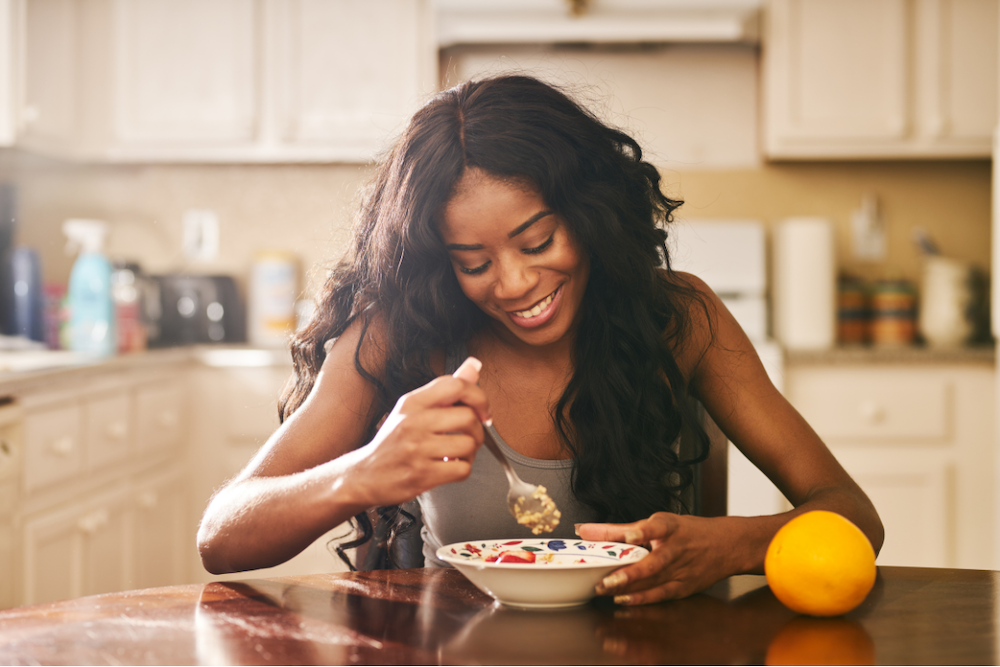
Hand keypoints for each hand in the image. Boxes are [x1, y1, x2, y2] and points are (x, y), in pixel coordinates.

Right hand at [345, 357, 490, 507]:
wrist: (366, 475)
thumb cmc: (392, 442)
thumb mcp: (412, 409)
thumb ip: (446, 390)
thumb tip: (474, 366)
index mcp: (412, 403)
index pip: (456, 385)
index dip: (478, 396)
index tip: (482, 410)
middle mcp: (413, 422)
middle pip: (468, 417)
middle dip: (477, 430)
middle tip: (469, 437)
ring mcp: (417, 449)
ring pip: (469, 445)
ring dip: (470, 453)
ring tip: (456, 454)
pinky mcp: (422, 475)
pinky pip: (462, 469)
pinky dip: (462, 470)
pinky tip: (448, 467)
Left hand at [577, 512, 736, 604]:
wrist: (726, 545)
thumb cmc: (686, 532)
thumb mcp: (657, 523)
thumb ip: (619, 529)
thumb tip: (583, 530)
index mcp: (670, 527)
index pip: (656, 527)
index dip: (643, 530)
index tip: (631, 533)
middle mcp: (676, 549)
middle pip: (652, 562)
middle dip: (627, 572)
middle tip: (602, 579)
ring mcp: (681, 570)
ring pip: (653, 581)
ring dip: (629, 587)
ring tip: (605, 589)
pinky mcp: (683, 587)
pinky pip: (660, 594)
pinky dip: (642, 598)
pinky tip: (623, 599)